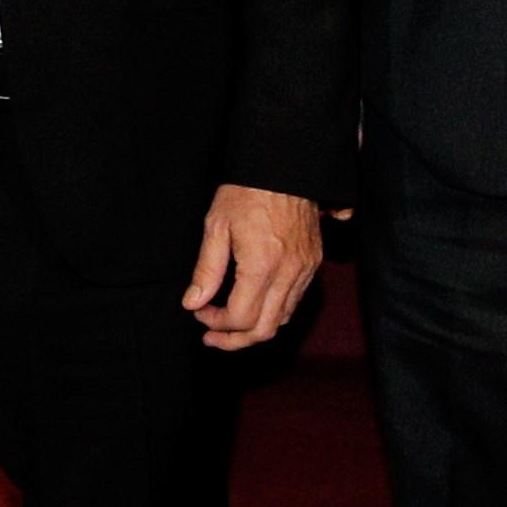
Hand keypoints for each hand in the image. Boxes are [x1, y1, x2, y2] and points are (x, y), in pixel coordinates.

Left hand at [184, 183, 323, 349]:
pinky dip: (273, 312)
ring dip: (254, 329)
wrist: (284, 166)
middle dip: (235, 340)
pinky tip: (253, 304)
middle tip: (212, 337)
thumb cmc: (246, 191)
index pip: (241, 317)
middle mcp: (289, 273)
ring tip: (229, 325)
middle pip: (265, 329)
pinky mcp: (313, 263)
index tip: (199, 313)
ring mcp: (305, 270)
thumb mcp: (216, 226)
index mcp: (262, 264)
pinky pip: (294, 302)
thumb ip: (206, 271)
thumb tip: (193, 304)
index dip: (217, 323)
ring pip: (283, 320)